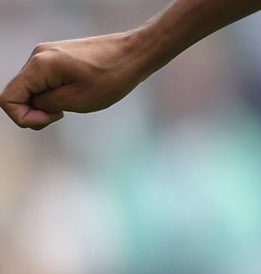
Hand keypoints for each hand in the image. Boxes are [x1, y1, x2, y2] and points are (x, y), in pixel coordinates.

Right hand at [2, 32, 153, 129]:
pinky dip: (53, 94)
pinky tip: (74, 96)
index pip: (7, 98)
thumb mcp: (77, 100)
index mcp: (38, 66)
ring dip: (45, 103)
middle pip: (18, 93)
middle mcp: (37, 56)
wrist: (134, 53)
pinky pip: (43, 80)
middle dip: (34, 111)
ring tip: (71, 105)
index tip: (52, 118)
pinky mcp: (57, 57)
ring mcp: (46, 54)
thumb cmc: (111, 77)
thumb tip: (33, 104)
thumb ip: (46, 104)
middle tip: (62, 116)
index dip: (23, 117)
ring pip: (31, 87)